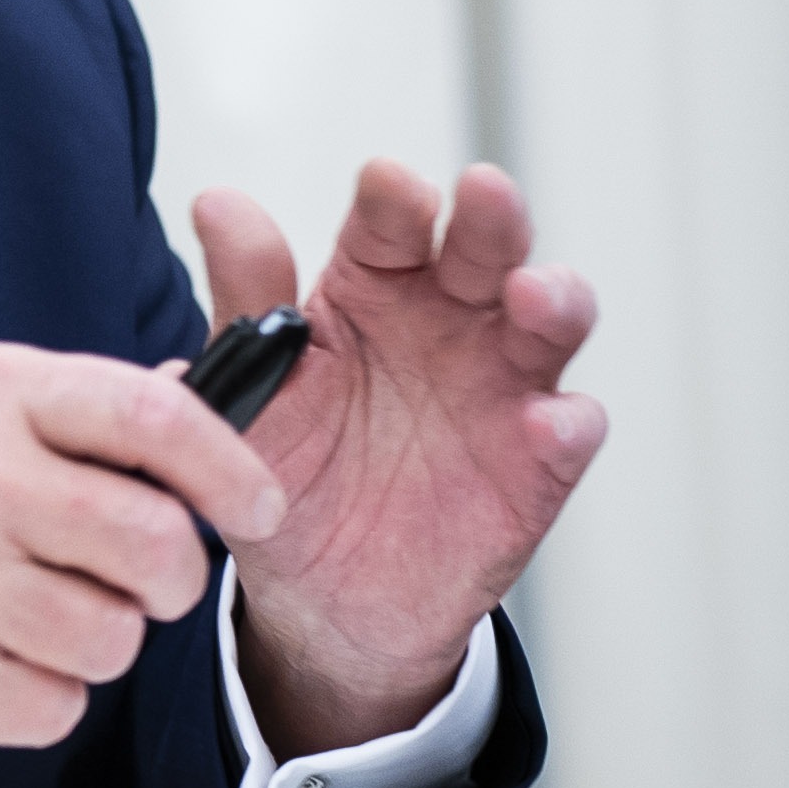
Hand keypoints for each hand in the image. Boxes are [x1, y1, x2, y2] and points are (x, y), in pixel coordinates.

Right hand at [0, 342, 287, 757]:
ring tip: (27, 619)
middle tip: (131, 580)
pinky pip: (56, 706)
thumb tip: (207, 400)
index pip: (154, 418)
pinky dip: (36, 699)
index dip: (230, 469)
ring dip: (93, 645)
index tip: (258, 506)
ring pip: (114, 639)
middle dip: (166, 581)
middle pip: (155, 544)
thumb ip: (84, 415)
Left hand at [192, 165, 603, 753]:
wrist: (322, 602)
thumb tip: (220, 204)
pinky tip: (547, 422)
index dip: (395, 199)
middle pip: (484, 249)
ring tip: (530, 295)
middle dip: (491, 217)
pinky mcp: (537, 462)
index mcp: (374, 288)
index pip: (390, 224)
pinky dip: (567, 422)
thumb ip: (246, 299)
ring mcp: (501, 385)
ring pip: (549, 321)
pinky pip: (568, 430)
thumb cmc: (288, 474)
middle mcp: (447, 320)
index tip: (387, 185)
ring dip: (553, 297)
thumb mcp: (253, 392)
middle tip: (484, 194)